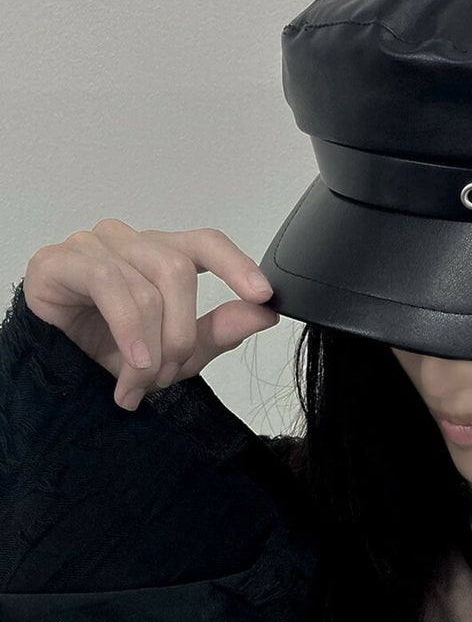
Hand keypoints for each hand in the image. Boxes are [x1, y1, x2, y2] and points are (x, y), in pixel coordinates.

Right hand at [22, 218, 279, 411]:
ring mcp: (94, 245)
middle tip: (170, 373)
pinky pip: (106, 283)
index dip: (237, 265)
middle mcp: (131, 241)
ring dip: (152, 344)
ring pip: (145, 286)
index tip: (263, 295)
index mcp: (164, 253)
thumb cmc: (116, 350)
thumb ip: (221, 329)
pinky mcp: (59, 260)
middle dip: (181, 332)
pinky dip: (129, 329)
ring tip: (143, 380)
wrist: (56, 369)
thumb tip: (266, 313)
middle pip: (179, 271)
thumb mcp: (179, 350)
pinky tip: (134, 362)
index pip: (207, 242)